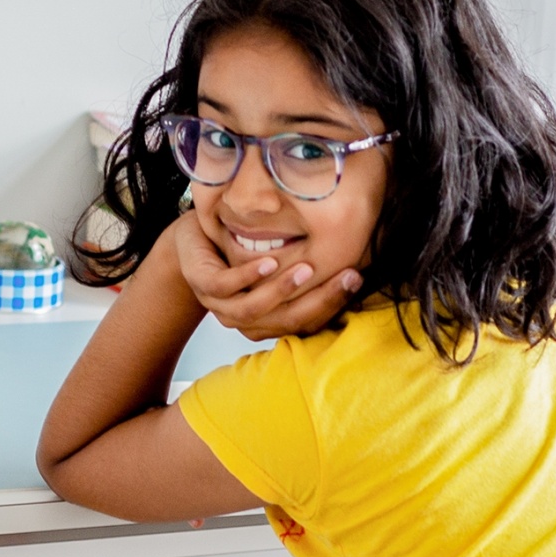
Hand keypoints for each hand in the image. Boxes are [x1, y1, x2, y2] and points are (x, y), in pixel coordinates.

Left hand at [170, 218, 361, 341]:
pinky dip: (249, 275)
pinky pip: (226, 286)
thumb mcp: (284, 255)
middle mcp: (245, 318)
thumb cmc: (245, 246)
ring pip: (253, 310)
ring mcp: (220, 304)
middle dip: (319, 299)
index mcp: (268, 319)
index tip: (356, 279)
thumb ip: (311, 268)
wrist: (195, 234)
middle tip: (346, 275)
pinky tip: (270, 261)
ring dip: (283, 290)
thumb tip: (359, 261)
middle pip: (285, 320)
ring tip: (307, 269)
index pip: (305, 322)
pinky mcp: (202, 283)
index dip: (332, 304)